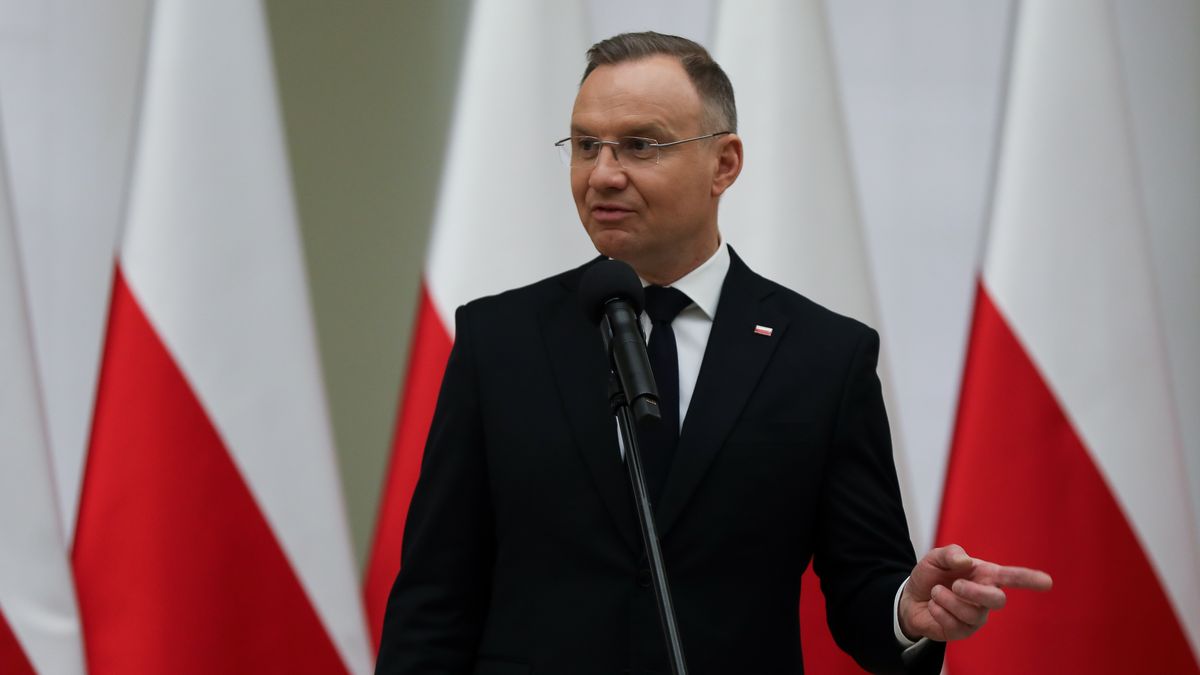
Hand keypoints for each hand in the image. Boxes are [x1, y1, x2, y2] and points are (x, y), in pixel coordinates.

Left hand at [898, 544, 1051, 641]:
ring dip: (947, 600)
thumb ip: (951, 554)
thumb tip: (966, 562)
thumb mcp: (935, 557)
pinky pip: (955, 624)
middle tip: (955, 585)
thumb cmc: (931, 575)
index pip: (1011, 577)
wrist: (911, 597)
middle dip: (975, 592)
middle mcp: (985, 597)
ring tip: (935, 592)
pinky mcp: (963, 632)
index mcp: (985, 575)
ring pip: (972, 613)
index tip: (1047, 582)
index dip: (1029, 579)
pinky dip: (938, 611)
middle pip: (998, 600)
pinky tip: (933, 606)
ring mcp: (976, 617)